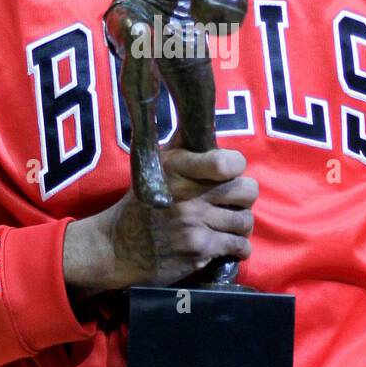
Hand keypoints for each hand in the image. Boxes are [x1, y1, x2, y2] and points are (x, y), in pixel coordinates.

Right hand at [63, 147, 256, 293]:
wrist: (118, 247)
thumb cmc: (141, 204)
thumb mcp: (154, 166)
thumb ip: (182, 144)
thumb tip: (200, 117)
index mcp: (178, 167)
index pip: (227, 162)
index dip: (235, 166)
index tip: (228, 174)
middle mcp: (187, 193)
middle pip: (247, 190)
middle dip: (244, 198)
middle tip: (231, 202)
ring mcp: (194, 223)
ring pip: (246, 221)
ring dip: (240, 225)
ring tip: (227, 225)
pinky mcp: (198, 250)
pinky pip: (239, 246)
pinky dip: (238, 248)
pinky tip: (226, 245)